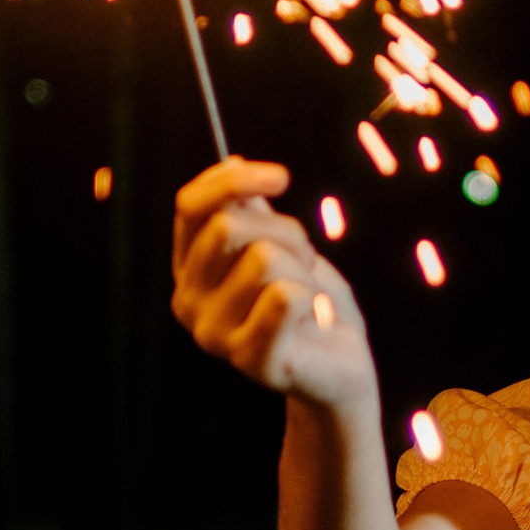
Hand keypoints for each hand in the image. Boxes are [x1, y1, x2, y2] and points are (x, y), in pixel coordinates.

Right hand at [171, 158, 374, 408]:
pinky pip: (286, 296)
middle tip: (307, 259)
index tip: (281, 177)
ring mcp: (215, 336)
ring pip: (263, 258)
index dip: (233, 180)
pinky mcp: (251, 360)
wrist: (340, 368)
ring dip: (304, 270)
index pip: (191, 206)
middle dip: (285, 230)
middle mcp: (188, 303)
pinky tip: (313, 320)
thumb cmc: (310, 304)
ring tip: (310, 296)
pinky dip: (312, 298)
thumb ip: (251, 210)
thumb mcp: (282, 245)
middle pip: (229, 225)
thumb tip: (231, 161)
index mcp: (189, 269)